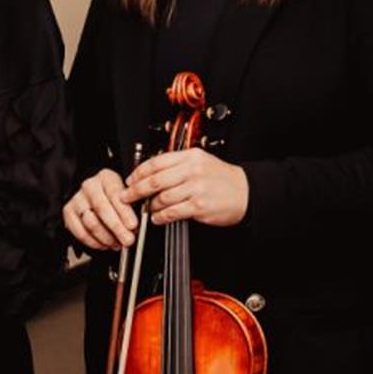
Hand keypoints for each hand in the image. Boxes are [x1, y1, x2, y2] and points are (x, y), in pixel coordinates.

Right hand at [64, 168, 138, 250]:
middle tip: (128, 240)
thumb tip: (136, 227)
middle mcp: (89, 186)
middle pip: (102, 209)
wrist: (95, 198)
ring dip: (107, 238)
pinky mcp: (68, 213)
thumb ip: (133, 207)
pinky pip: (81, 233)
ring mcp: (77, 200)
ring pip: (91, 223)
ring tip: (118, 244)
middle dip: (117, 228)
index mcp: (106, 177)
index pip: (115, 194)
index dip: (124, 212)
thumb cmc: (115, 199)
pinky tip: (105, 245)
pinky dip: (95, 243)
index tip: (133, 225)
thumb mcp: (127, 196)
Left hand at [121, 148, 249, 227]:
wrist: (245, 192)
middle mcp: (192, 170)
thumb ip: (178, 165)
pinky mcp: (199, 205)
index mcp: (190, 156)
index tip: (130, 180)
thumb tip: (151, 173)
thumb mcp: (201, 162)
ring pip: (162, 197)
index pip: (156, 162)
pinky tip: (158, 217)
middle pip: (155, 180)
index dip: (138, 172)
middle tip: (127, 196)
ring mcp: (196, 188)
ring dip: (150, 205)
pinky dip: (161, 216)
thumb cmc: (222, 179)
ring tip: (146, 208)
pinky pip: (172, 211)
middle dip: (136, 190)